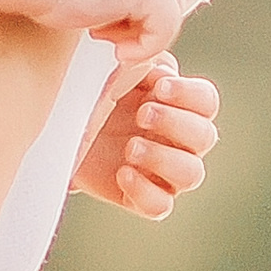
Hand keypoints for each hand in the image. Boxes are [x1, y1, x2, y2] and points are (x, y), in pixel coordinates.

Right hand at [45, 0, 187, 57]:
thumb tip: (112, 12)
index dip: (140, 6)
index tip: (106, 20)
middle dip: (140, 23)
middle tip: (103, 33)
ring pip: (170, 15)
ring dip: (140, 37)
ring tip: (106, 40)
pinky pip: (166, 31)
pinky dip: (144, 49)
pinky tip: (118, 51)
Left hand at [75, 61, 219, 221]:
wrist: (62, 127)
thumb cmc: (97, 94)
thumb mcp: (120, 69)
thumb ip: (148, 63)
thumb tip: (166, 73)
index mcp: (179, 107)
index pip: (207, 102)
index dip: (190, 95)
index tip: (158, 87)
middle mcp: (180, 142)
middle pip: (205, 137)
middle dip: (175, 123)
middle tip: (141, 113)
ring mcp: (164, 173)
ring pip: (192, 174)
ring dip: (163, 158)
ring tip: (130, 147)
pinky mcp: (142, 198)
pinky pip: (161, 206)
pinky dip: (145, 191)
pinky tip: (123, 173)